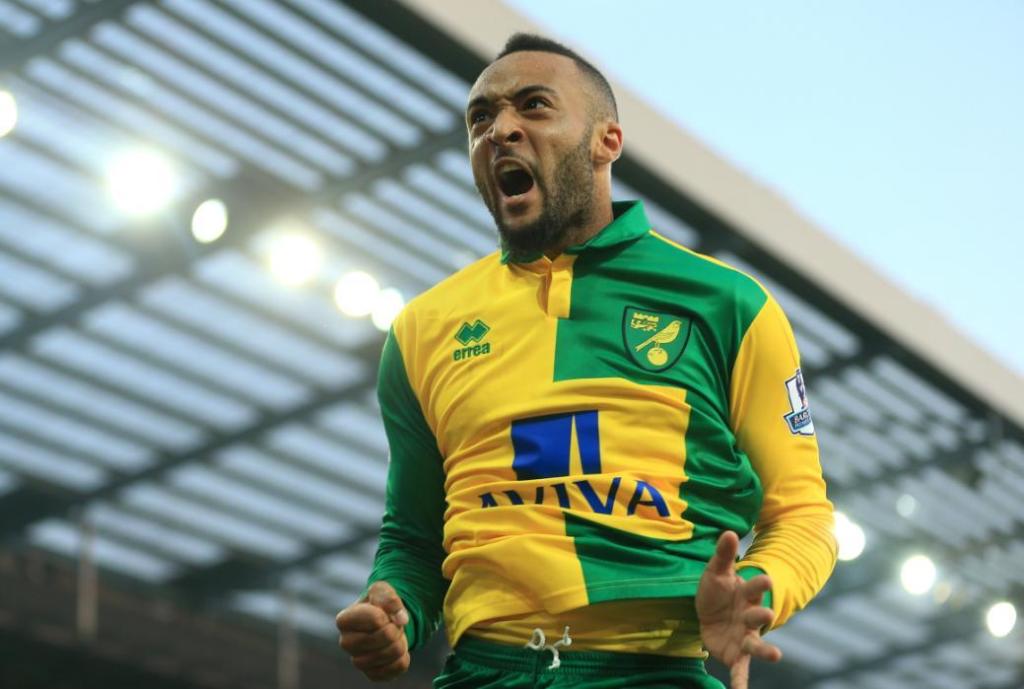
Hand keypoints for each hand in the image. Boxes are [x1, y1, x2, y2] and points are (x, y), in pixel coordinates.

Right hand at [336, 581, 410, 680]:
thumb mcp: (382, 590)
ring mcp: (357, 661)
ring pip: (392, 654)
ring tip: (393, 636)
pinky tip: (395, 650)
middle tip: (391, 625)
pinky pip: (397, 668)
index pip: (376, 619)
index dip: (387, 614)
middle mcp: (346, 643)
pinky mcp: (371, 674)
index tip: (383, 613)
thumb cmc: (377, 604)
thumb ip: (390, 598)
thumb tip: (402, 619)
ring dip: (400, 642)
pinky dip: (403, 657)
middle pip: (386, 636)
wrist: (382, 622)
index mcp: (344, 620)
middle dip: (396, 627)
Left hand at [696, 531, 781, 688]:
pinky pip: (740, 670)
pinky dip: (740, 682)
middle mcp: (750, 616)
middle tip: (767, 613)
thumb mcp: (715, 571)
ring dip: (766, 650)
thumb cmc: (717, 590)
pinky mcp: (736, 654)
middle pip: (759, 615)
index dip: (761, 583)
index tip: (766, 578)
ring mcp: (745, 636)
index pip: (756, 587)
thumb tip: (729, 532)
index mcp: (747, 594)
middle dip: (762, 615)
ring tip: (776, 655)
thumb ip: (723, 555)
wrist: (709, 611)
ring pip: (756, 644)